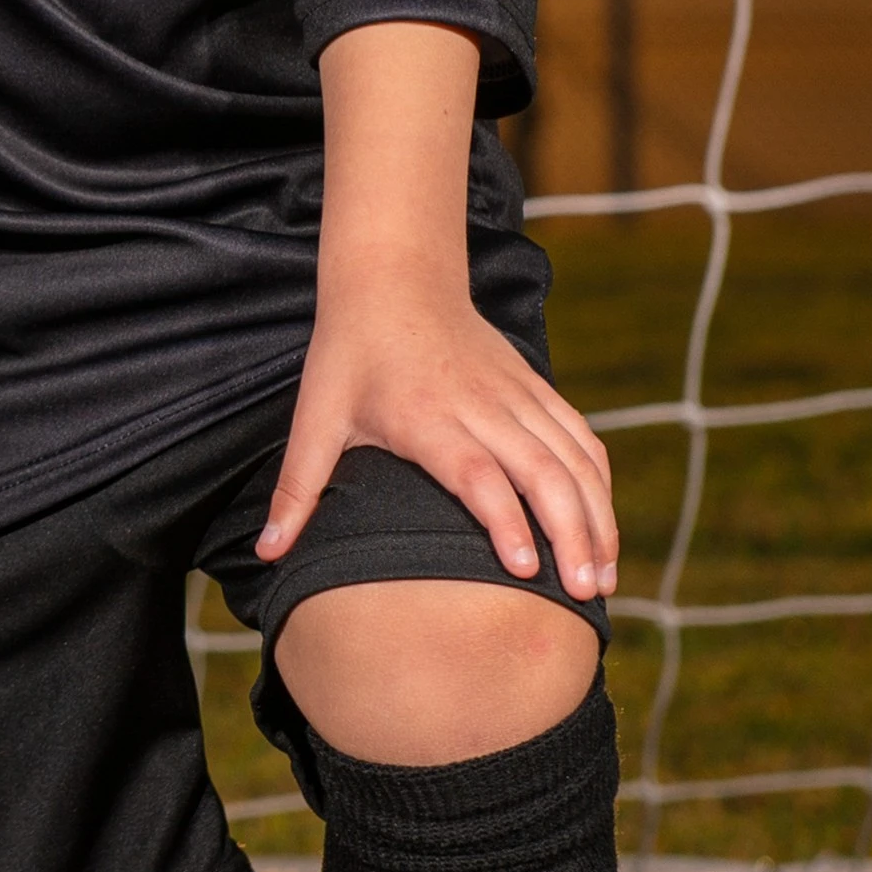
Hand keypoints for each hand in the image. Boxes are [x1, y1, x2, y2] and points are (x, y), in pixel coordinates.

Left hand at [256, 278, 617, 601]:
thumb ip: (297, 488)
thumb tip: (267, 554)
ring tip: (603, 578)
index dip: (504, 521)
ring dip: (596, 517)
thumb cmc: (350, 352)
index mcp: (426, 415)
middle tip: (585, 595)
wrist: (395, 276)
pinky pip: (580, 436)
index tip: (525, 571)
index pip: (477, 473)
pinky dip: (599, 482)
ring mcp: (515, 394)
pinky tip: (604, 528)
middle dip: (571, 535)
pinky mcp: (535, 387)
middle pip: (542, 472)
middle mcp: (481, 405)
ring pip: (573, 457)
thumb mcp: (315, 416)